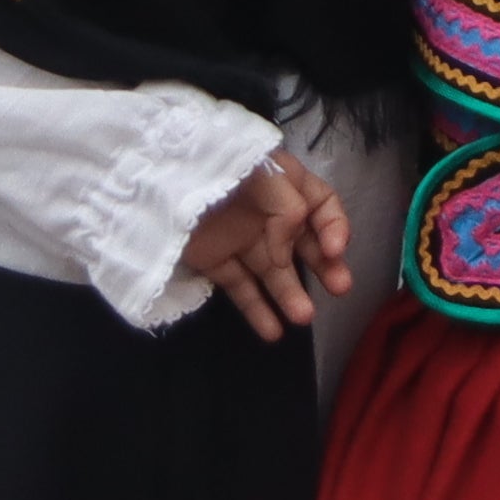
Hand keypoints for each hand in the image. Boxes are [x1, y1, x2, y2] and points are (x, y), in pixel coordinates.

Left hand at [177, 151, 350, 341]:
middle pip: (304, 244)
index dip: (334, 228)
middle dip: (325, 267)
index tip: (333, 250)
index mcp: (285, 184)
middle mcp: (268, 214)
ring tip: (304, 318)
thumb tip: (287, 249)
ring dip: (290, 295)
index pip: (322, 207)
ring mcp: (241, 240)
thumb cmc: (221, 168)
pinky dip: (256, 311)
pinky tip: (272, 332)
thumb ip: (289, 209)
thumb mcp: (266, 176)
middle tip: (340, 289)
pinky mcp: (215, 262)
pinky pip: (240, 289)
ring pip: (274, 272)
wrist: (159, 176)